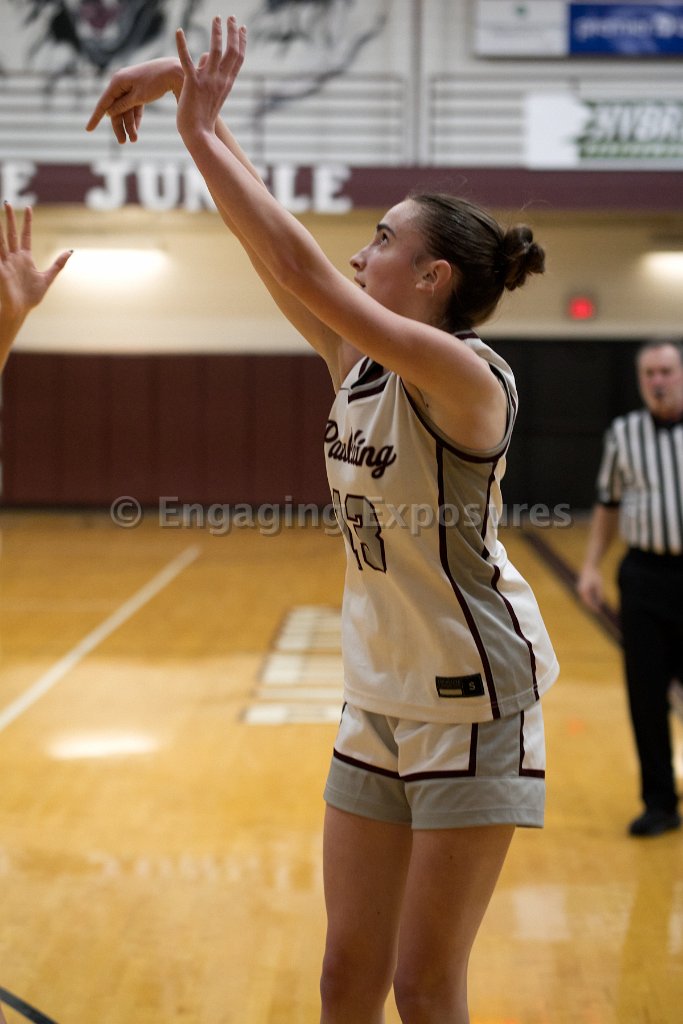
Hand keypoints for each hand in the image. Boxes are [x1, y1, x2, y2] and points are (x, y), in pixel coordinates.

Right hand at [0, 203, 70, 323]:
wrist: (19, 310)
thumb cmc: (31, 297)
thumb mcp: (48, 278)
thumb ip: (58, 264)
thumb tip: (70, 251)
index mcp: (25, 258)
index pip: (25, 235)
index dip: (27, 222)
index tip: (29, 208)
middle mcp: (14, 257)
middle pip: (11, 233)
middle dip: (9, 218)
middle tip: (7, 202)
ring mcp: (5, 262)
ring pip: (1, 240)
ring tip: (0, 211)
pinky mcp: (0, 269)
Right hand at [86, 58, 183, 142]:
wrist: (174, 71)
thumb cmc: (156, 82)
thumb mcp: (138, 97)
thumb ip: (123, 106)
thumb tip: (109, 113)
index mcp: (117, 82)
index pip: (104, 104)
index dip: (96, 118)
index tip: (88, 130)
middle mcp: (121, 83)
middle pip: (115, 109)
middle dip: (119, 126)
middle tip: (123, 142)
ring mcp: (130, 87)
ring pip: (125, 110)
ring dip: (129, 125)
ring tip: (134, 140)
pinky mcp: (139, 90)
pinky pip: (133, 107)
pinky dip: (135, 117)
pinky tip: (136, 130)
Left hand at [175, 16, 245, 142]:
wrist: (199, 135)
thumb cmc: (203, 118)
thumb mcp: (211, 94)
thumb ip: (209, 73)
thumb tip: (205, 55)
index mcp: (226, 84)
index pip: (238, 59)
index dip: (241, 42)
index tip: (242, 28)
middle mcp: (220, 80)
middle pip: (231, 52)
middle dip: (232, 32)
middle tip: (232, 17)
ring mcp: (207, 81)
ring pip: (215, 51)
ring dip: (216, 32)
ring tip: (216, 18)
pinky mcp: (192, 84)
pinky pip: (186, 60)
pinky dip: (182, 45)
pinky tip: (179, 30)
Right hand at [576, 564, 603, 612]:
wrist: (589, 566)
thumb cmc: (595, 575)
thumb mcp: (599, 585)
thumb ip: (599, 594)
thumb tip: (600, 603)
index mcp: (584, 591)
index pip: (588, 603)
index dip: (594, 608)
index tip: (599, 612)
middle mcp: (580, 591)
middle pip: (586, 602)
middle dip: (592, 607)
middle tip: (598, 611)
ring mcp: (580, 589)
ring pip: (585, 599)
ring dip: (590, 603)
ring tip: (597, 607)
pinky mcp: (581, 587)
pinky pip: (585, 596)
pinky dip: (589, 599)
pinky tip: (595, 600)